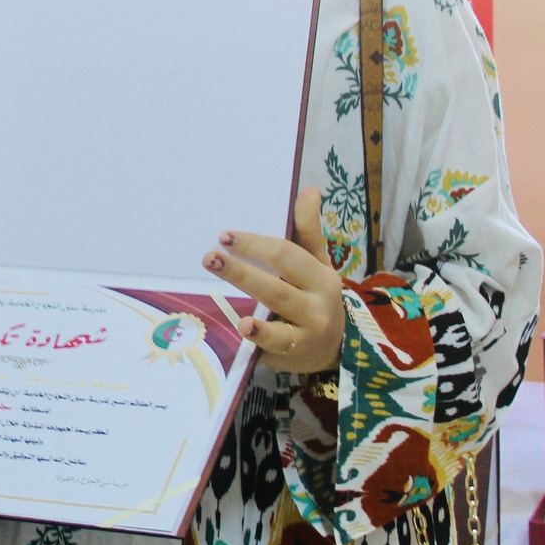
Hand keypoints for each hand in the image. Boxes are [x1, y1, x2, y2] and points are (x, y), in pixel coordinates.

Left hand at [202, 188, 345, 372]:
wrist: (335, 349)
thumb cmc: (315, 296)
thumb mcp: (317, 264)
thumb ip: (308, 230)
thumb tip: (309, 189)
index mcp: (321, 277)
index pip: (286, 255)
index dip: (255, 245)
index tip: (223, 236)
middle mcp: (317, 305)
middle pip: (277, 284)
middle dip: (242, 270)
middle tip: (209, 257)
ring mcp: (306, 333)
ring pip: (277, 317)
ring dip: (252, 306)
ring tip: (228, 295)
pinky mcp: (291, 355)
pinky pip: (274, 346)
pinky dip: (259, 337)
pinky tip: (243, 329)